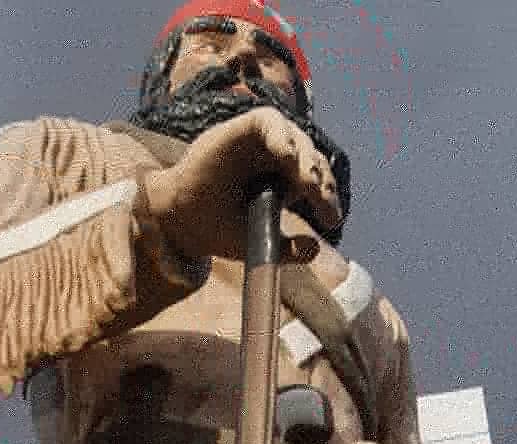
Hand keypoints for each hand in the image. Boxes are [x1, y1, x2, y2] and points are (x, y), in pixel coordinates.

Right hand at [141, 106, 340, 261]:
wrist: (183, 224)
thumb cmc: (220, 229)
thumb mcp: (261, 243)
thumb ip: (289, 249)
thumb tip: (315, 248)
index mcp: (284, 181)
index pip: (316, 181)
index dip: (327, 197)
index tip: (332, 220)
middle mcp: (274, 158)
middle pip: (310, 158)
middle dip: (321, 179)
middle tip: (323, 200)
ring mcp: (257, 143)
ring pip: (294, 136)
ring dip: (305, 157)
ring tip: (309, 183)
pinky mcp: (239, 130)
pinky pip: (267, 121)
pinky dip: (279, 133)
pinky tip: (285, 155)